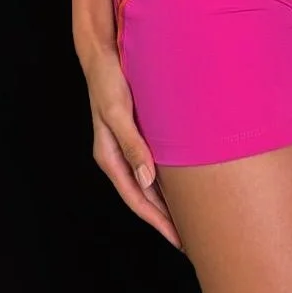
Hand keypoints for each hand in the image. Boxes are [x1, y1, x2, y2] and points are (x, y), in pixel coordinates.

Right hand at [80, 40, 181, 248]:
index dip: (157, 221)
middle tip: (190, 239)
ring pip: (149, 183)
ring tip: (189, 219)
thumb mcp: (118, 112)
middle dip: (164, 219)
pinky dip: (167, 179)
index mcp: (109, 156)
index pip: (137, 198)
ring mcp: (126, 145)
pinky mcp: (136, 132)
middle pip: (143, 196)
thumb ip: (132, 144)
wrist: (102, 52)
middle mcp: (117, 155)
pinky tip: (182, 184)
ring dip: (166, 202)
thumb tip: (147, 179)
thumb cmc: (109, 79)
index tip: (178, 240)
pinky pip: (153, 164)